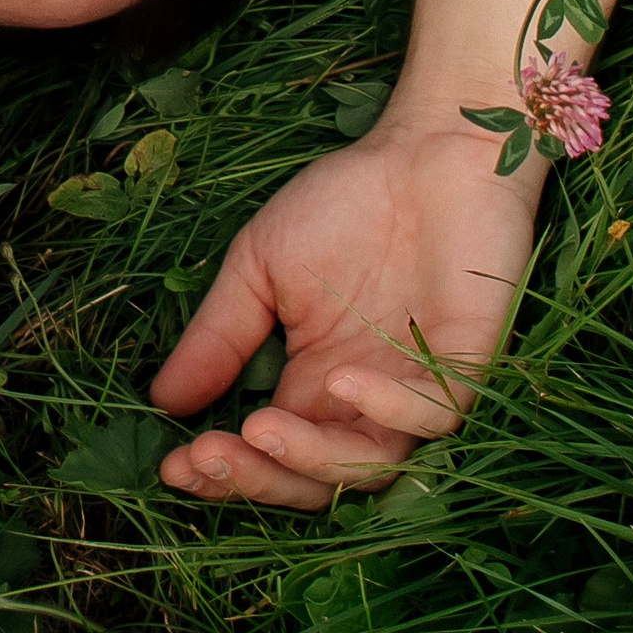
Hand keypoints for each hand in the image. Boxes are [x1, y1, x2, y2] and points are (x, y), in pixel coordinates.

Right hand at [152, 115, 535, 508]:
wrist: (429, 152)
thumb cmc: (343, 203)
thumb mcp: (258, 269)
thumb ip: (220, 336)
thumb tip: (163, 401)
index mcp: (312, 382)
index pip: (268, 454)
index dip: (224, 472)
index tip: (172, 464)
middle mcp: (363, 401)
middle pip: (315, 479)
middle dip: (256, 480)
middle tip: (206, 457)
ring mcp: (417, 388)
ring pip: (371, 467)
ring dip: (312, 461)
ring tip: (260, 429)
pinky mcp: (470, 364)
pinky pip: (434, 417)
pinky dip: (388, 411)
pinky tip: (341, 380)